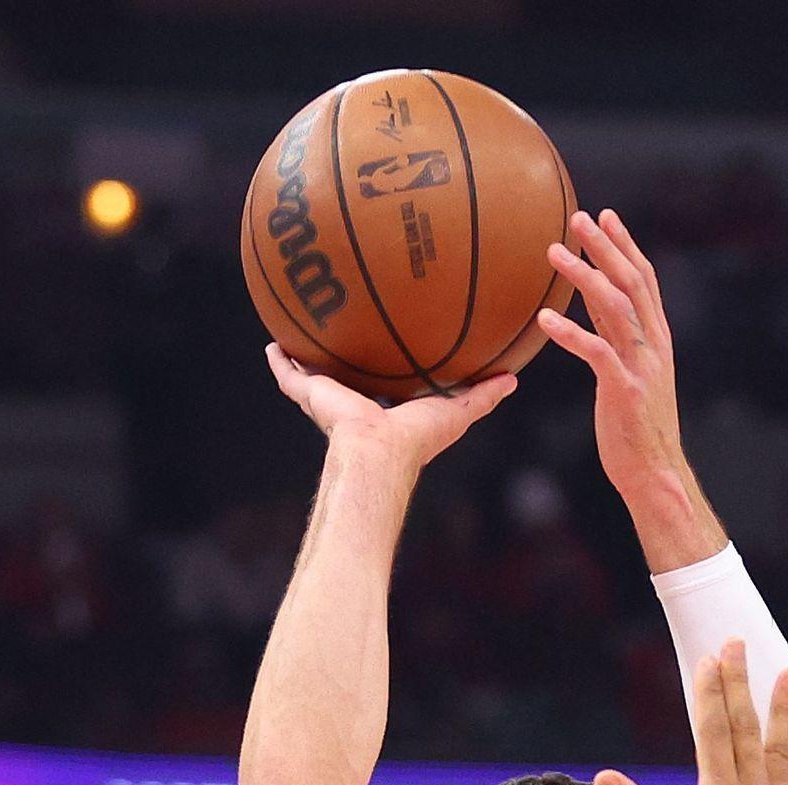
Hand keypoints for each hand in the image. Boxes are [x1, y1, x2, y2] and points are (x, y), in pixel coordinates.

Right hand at [265, 344, 514, 471]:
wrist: (379, 450)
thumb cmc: (419, 438)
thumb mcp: (459, 410)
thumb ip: (484, 396)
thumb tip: (514, 379)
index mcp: (385, 411)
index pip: (386, 387)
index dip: (389, 371)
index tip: (391, 350)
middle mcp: (355, 406)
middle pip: (347, 379)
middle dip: (345, 361)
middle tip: (343, 334)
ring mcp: (330, 400)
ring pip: (314, 375)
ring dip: (308, 357)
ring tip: (300, 332)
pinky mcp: (311, 395)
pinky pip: (289, 374)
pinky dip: (280, 360)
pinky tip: (273, 342)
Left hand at [539, 210, 690, 503]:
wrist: (656, 472)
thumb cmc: (637, 428)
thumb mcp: (632, 374)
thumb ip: (618, 339)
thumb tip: (596, 308)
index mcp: (657, 339)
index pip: (644, 280)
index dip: (625, 245)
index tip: (605, 216)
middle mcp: (654, 346)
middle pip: (631, 282)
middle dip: (605, 246)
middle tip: (578, 217)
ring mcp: (641, 366)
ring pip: (615, 307)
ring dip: (584, 276)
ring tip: (554, 253)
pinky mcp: (624, 390)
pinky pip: (597, 352)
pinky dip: (570, 332)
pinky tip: (544, 318)